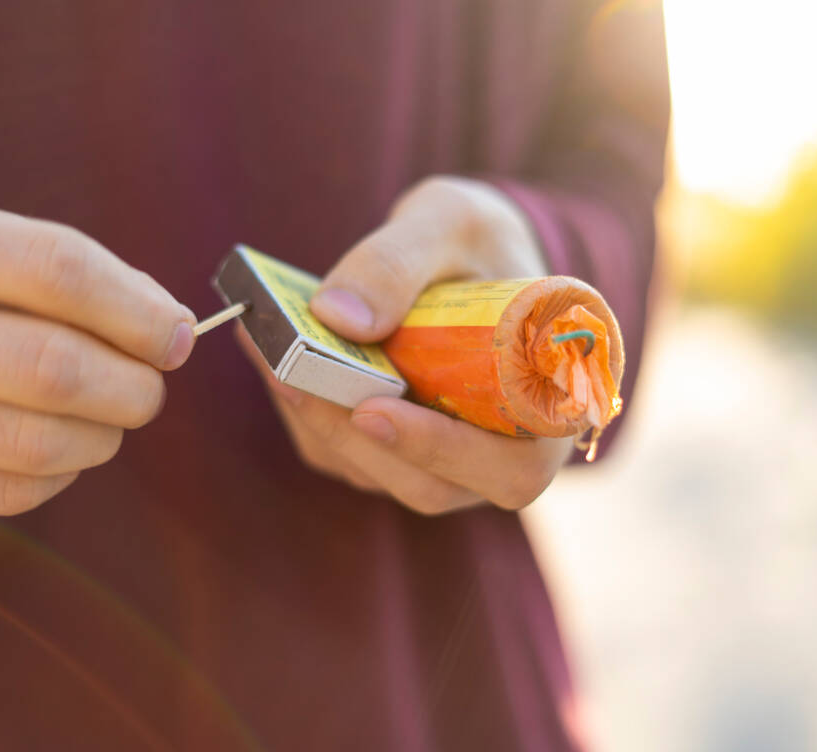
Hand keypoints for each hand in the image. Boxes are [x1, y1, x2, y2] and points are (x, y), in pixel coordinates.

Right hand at [0, 188, 195, 515]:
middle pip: (53, 369)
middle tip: (149, 385)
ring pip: (37, 443)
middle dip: (134, 385)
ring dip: (104, 435)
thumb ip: (50, 268)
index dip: (137, 311)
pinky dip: (59, 475)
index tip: (176, 335)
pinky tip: (56, 449)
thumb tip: (164, 323)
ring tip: (108, 416)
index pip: (55, 270)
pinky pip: (5, 493)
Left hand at [239, 176, 571, 514]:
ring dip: (316, 420)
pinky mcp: (391, 452)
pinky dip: (303, 409)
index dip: (445, 451)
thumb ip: (400, 260)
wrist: (468, 256)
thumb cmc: (479, 240)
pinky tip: (271, 356)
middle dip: (353, 434)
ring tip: (267, 353)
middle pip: (428, 485)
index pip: (510, 468)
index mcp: (549, 409)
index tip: (375, 411)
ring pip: (374, 473)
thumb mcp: (450, 221)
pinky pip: (342, 451)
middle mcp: (500, 453)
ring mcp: (443, 462)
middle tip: (290, 374)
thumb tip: (336, 316)